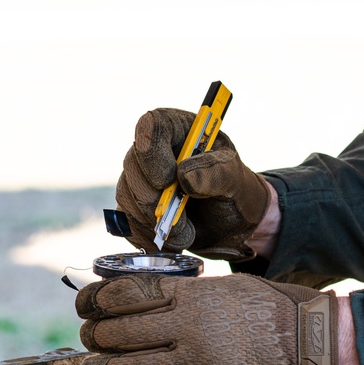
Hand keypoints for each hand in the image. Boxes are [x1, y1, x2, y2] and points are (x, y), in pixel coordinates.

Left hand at [76, 273, 339, 364]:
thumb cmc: (273, 308)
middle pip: (120, 330)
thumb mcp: (226, 286)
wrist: (307, 341)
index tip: (86, 303)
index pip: (127, 292)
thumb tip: (155, 298)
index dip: (97, 299)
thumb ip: (189, 293)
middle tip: (88, 338)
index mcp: (191, 294)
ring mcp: (195, 359)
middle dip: (94, 336)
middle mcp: (186, 325)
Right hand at [116, 108, 271, 259]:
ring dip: (154, 221)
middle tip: (181, 217)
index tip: (169, 179)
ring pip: (127, 195)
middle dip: (154, 198)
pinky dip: (148, 235)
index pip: (152, 124)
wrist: (232, 223)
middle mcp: (154, 150)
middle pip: (133, 165)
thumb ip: (217, 173)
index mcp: (179, 130)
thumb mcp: (236, 179)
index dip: (153, 152)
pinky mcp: (136, 206)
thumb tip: (184, 176)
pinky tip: (173, 240)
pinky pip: (127, 221)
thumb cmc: (235, 190)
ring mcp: (141, 178)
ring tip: (186, 232)